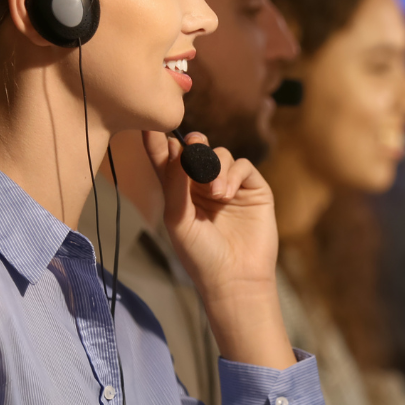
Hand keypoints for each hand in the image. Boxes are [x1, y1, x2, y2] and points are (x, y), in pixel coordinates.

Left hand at [142, 128, 290, 370]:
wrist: (234, 278)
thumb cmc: (200, 254)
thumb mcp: (178, 218)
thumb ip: (174, 182)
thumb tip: (175, 146)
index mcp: (180, 193)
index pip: (167, 161)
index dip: (158, 143)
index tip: (149, 126)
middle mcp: (204, 186)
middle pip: (197, 151)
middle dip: (194, 145)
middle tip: (193, 144)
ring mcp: (230, 186)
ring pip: (221, 155)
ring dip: (216, 168)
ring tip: (215, 193)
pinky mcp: (254, 190)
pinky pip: (243, 165)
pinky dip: (233, 173)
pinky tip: (226, 194)